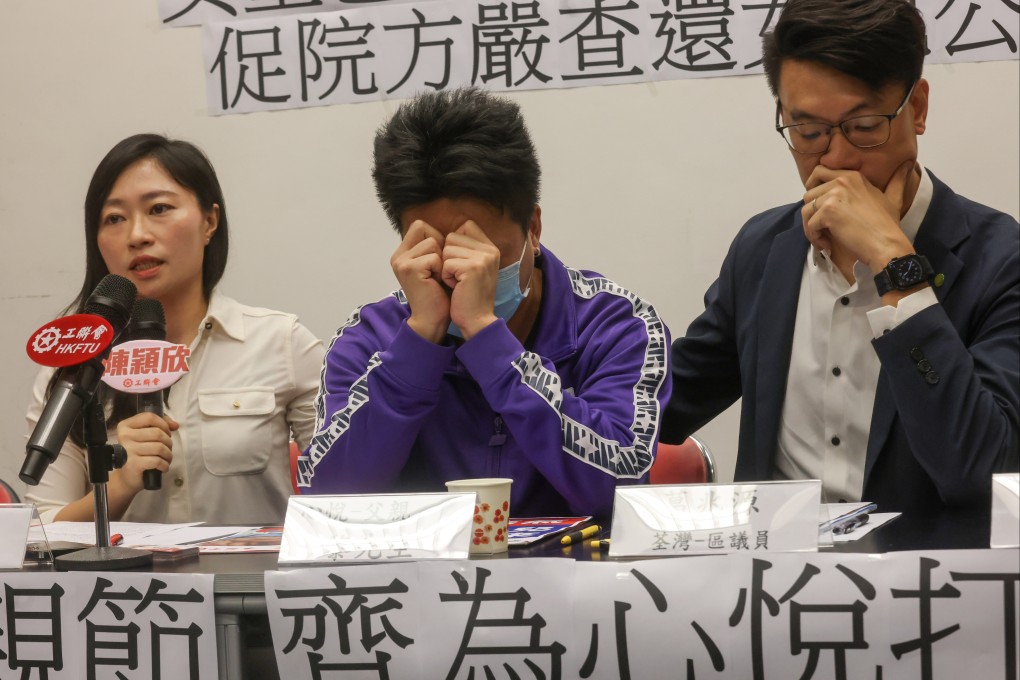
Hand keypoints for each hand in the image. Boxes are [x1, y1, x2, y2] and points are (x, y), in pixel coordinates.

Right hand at [110, 412, 176, 493]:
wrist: (126, 478)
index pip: (149, 417)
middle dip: (168, 442)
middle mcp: (124, 436)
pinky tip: (163, 467)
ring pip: (159, 447)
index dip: (163, 424)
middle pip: (157, 433)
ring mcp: (128, 451)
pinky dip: (165, 465)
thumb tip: (175, 425)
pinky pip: (157, 461)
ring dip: (168, 454)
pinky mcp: (133, 464)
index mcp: (125, 426)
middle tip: (167, 449)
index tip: (167, 432)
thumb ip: (160, 425)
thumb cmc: (137, 454)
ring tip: (166, 459)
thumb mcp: (145, 436)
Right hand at [391, 220, 449, 342]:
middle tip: (437, 271)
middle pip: (425, 229)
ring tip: (437, 278)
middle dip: (439, 248)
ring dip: (441, 261)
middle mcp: (399, 255)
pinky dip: (441, 270)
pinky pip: (435, 257)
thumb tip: (457, 226)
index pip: (421, 225)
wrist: (433, 320)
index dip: (436, 238)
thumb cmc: (440, 294)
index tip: (438, 262)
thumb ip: (436, 246)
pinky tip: (436, 283)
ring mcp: (402, 261)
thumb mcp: (436, 265)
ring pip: (432, 242)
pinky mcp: (409, 268)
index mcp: (403, 253)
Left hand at [442, 221, 499, 338]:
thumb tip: (448, 234)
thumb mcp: (473, 268)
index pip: (466, 226)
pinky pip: (446, 263)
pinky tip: (456, 287)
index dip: (454, 243)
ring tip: (458, 282)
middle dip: (448, 257)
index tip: (460, 264)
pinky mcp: (473, 268)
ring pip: (447, 249)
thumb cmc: (469, 295)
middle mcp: (490, 250)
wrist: (477, 321)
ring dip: (446, 268)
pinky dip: (446, 277)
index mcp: (491, 248)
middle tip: (459, 276)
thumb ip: (467, 248)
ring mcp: (483, 258)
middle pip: (452, 236)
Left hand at [802, 160, 916, 271]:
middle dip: (811, 213)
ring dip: (811, 227)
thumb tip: (908, 164)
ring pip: (805, 210)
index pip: (819, 172)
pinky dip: (815, 237)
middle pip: (808, 194)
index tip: (819, 206)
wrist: (887, 244)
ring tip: (825, 238)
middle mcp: (842, 181)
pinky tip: (828, 244)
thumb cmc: (888, 226)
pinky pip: (809, 225)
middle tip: (822, 227)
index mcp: (853, 176)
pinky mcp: (827, 211)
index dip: (814, 189)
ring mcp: (834, 196)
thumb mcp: (893, 198)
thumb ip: (896, 182)